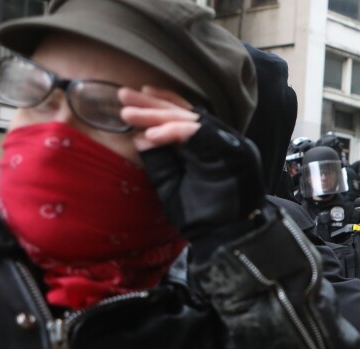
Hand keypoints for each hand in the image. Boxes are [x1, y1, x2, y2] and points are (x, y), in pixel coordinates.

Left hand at [122, 87, 263, 259]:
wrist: (229, 241)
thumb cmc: (203, 219)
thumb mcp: (172, 187)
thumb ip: (161, 162)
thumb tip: (140, 137)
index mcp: (209, 146)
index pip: (184, 116)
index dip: (159, 105)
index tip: (131, 102)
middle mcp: (223, 140)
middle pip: (185, 112)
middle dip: (152, 105)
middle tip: (124, 96)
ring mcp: (231, 144)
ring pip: (191, 119)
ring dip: (158, 115)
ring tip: (130, 114)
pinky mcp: (235, 152)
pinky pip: (200, 134)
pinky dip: (174, 132)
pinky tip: (151, 135)